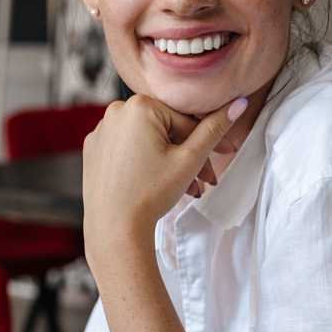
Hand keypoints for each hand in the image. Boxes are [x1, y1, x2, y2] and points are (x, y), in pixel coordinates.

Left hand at [81, 94, 247, 267]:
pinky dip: (143, 161)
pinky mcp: (93, 148)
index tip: (221, 159)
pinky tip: (155, 182)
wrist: (114, 228)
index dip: (206, 142)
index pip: (185, 121)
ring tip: (185, 188)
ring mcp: (101, 130)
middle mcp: (115, 110)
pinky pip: (127, 148)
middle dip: (187, 155)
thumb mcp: (190, 159)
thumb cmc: (151, 194)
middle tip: (204, 181)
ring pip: (147, 139)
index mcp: (139, 105)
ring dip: (169, 160)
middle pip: (165, 130)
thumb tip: (238, 102)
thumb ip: (215, 129)